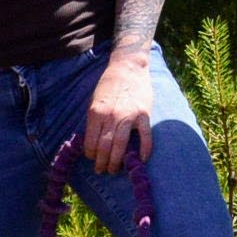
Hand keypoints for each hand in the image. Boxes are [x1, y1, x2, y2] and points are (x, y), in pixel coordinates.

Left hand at [82, 55, 155, 171]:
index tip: (92, 158)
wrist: (128, 67)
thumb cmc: (109, 84)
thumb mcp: (95, 100)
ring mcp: (129, 116)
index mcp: (96, 113)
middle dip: (101, 163)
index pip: (91, 142)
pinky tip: (141, 160)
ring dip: (116, 162)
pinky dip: (144, 150)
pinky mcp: (144, 115)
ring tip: (114, 169)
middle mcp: (111, 116)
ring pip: (121, 146)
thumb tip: (93, 142)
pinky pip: (145, 137)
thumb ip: (94, 120)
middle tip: (102, 170)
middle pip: (104, 147)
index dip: (90, 154)